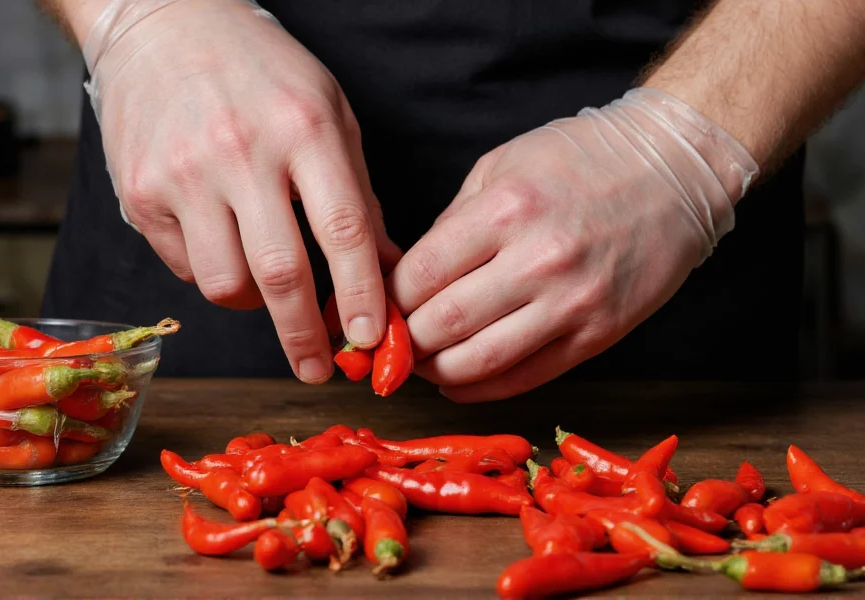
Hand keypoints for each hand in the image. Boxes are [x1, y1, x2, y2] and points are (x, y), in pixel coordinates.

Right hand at [83, 0, 400, 382]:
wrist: (164, 24)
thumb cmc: (263, 72)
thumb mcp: (330, 114)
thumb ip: (358, 195)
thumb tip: (386, 269)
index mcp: (304, 129)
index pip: (343, 231)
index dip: (361, 295)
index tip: (371, 339)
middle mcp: (240, 152)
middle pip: (281, 274)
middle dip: (305, 337)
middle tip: (319, 370)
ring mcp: (183, 174)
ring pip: (226, 284)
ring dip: (257, 304)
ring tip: (268, 283)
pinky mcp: (140, 192)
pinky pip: (185, 267)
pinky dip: (215, 274)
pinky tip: (226, 245)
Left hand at [389, 88, 757, 401]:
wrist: (672, 170)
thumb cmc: (583, 159)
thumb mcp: (504, 165)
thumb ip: (454, 221)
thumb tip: (411, 276)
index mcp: (507, 208)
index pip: (421, 274)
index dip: (388, 300)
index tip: (377, 309)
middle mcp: (538, 259)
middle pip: (443, 323)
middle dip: (405, 341)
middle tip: (391, 342)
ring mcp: (572, 302)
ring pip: (480, 361)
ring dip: (436, 372)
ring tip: (421, 365)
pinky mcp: (599, 334)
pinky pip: (527, 377)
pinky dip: (481, 389)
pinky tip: (456, 383)